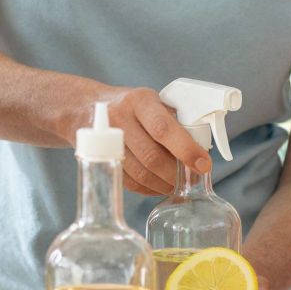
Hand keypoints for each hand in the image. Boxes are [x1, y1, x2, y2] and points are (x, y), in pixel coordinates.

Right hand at [80, 85, 209, 195]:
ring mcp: (107, 142)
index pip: (163, 128)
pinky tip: (160, 186)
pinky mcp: (102, 161)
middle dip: (175, 173)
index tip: (203, 165)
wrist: (87, 109)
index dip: (186, 149)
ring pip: (140, 173)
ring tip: (177, 185)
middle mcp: (120, 119)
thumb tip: (201, 149)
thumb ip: (175, 120)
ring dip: (163, 184)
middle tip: (192, 181)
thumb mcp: (153, 101)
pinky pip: (130, 182)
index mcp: (139, 100)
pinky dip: (149, 189)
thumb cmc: (133, 106)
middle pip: (151, 156)